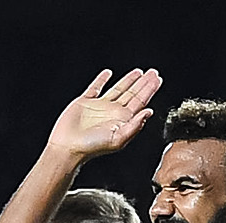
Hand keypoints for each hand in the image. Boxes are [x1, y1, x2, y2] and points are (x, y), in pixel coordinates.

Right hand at [46, 68, 161, 160]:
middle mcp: (113, 112)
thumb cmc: (92, 147)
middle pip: (132, 93)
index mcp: (122, 119)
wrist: (68, 147)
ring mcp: (99, 106)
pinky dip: (102, 80)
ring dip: (128, 80)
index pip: (140, 101)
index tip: (157, 80)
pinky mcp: (85, 102)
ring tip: (139, 72)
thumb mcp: (118, 139)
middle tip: (153, 72)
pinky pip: (95, 88)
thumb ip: (135, 126)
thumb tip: (149, 112)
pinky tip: (107, 73)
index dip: (149, 90)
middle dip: (143, 83)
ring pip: (118, 89)